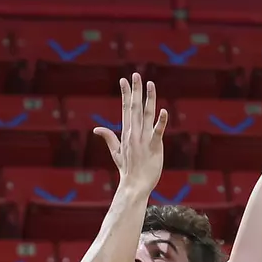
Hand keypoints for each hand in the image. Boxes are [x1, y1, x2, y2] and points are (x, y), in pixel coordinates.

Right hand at [94, 72, 167, 192]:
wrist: (134, 186)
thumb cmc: (127, 170)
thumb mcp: (115, 153)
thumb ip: (109, 138)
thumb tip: (97, 129)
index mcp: (126, 133)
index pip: (126, 109)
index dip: (125, 94)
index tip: (124, 80)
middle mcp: (134, 133)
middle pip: (135, 108)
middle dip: (135, 90)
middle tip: (136, 74)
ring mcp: (144, 140)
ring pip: (147, 115)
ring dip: (149, 99)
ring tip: (150, 84)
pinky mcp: (154, 147)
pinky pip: (158, 132)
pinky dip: (161, 122)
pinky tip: (163, 111)